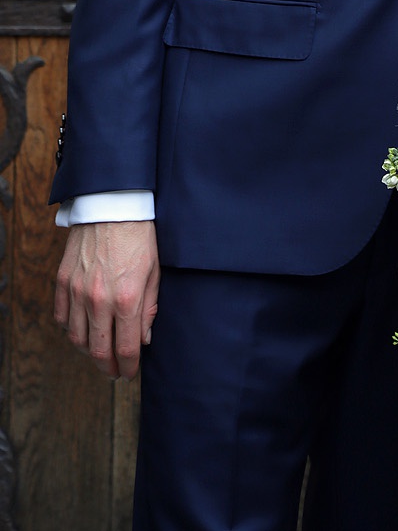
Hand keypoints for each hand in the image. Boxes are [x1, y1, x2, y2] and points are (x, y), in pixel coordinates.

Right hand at [54, 220, 159, 380]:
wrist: (111, 205)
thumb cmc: (139, 235)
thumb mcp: (154, 271)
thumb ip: (149, 308)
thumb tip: (144, 338)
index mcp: (127, 297)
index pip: (126, 347)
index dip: (128, 366)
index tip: (130, 373)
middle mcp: (99, 299)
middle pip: (98, 350)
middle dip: (107, 367)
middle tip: (114, 371)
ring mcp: (77, 291)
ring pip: (77, 338)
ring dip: (88, 351)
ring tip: (100, 351)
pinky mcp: (63, 282)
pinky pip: (62, 318)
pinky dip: (71, 329)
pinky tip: (83, 329)